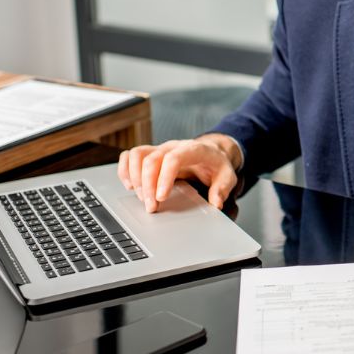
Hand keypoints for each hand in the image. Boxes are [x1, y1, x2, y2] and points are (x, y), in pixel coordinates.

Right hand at [117, 134, 241, 212]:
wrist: (211, 152)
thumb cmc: (217, 164)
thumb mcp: (227, 175)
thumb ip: (223, 189)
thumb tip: (216, 203)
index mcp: (193, 149)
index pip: (173, 158)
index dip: (164, 177)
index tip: (161, 198)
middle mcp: (173, 146)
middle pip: (151, 159)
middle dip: (148, 186)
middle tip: (152, 207)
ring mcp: (160, 149)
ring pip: (137, 155)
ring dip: (134, 178)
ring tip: (142, 198)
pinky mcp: (151, 154)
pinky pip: (130, 156)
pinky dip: (125, 170)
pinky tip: (130, 186)